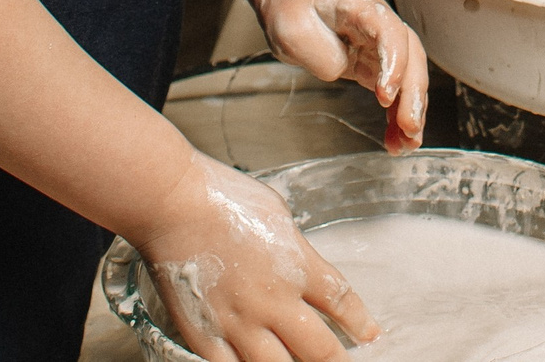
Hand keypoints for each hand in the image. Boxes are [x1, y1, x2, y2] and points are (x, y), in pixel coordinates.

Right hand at [132, 156, 373, 361]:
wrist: (174, 204)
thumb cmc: (222, 197)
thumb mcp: (278, 214)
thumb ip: (294, 248)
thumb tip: (301, 265)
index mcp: (298, 265)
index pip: (341, 302)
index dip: (360, 323)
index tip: (370, 336)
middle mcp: (275, 300)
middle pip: (319, 349)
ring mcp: (239, 322)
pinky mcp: (205, 334)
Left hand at [254, 0, 427, 152]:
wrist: (290, 3)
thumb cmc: (292, 9)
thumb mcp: (292, 27)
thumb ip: (320, 51)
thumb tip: (341, 70)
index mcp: (361, 6)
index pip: (390, 31)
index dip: (395, 63)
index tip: (385, 95)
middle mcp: (380, 25)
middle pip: (411, 56)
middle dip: (413, 94)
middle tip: (408, 127)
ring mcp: (381, 46)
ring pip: (409, 77)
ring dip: (411, 111)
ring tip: (407, 144)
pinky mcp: (375, 66)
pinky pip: (395, 92)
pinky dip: (397, 117)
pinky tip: (395, 141)